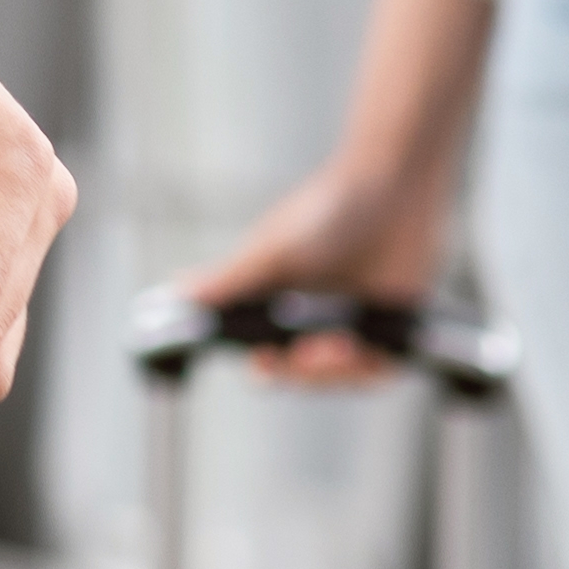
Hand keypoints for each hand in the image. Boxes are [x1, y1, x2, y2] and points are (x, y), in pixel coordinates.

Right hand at [184, 151, 450, 391]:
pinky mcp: (391, 331)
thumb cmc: (326, 212)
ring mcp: (354, 328)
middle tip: (305, 355)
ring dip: (334, 370)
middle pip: (301, 372)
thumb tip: (177, 294)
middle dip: (301, 371)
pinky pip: (378, 369)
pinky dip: (367, 366)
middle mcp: (315, 322)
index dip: (263, 366)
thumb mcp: (273, 251)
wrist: (389, 191)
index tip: (262, 361)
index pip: (264, 353)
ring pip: (339, 377)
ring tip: (338, 345)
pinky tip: (359, 347)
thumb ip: (229, 280)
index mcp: (280, 305)